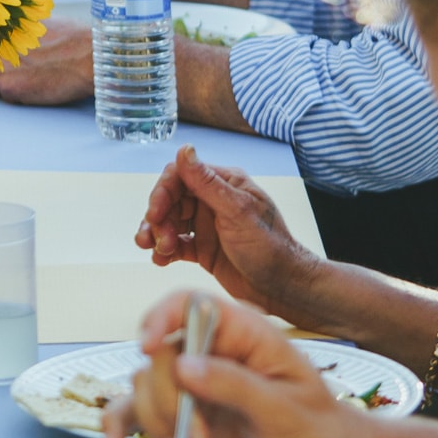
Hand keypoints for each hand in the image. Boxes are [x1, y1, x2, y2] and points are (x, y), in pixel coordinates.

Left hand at [0, 18, 93, 103]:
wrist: (88, 56)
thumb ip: (18, 30)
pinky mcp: (8, 85)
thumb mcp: (40, 23)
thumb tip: (11, 35)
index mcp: (2, 26)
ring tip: (26, 79)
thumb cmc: (72, 39)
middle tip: (10, 71)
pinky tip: (34, 87)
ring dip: (2, 83)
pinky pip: (1, 95)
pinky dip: (15, 94)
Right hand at [102, 292, 354, 437]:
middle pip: (160, 354)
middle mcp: (213, 351)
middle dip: (168, 397)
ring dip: (156, 419)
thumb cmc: (317, 428)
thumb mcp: (283, 407)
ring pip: (144, 383)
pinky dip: (123, 424)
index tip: (147, 349)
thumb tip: (184, 367)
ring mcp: (195, 382)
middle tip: (196, 436)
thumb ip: (235, 385)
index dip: (161, 319)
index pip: (190, 306)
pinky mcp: (184, 411)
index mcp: (243, 333)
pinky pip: (139, 409)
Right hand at [134, 145, 320, 315]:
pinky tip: (162, 259)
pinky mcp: (202, 248)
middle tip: (155, 236)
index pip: (181, 176)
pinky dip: (164, 251)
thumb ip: (207, 183)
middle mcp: (213, 201)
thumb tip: (185, 150)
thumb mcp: (237, 211)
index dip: (163, 192)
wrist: (282, 287)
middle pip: (171, 200)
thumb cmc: (270, 247)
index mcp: (225, 184)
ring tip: (158, 249)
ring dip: (158, 234)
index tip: (155, 212)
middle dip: (158, 217)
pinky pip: (175, 245)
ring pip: (170, 222)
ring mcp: (207, 226)